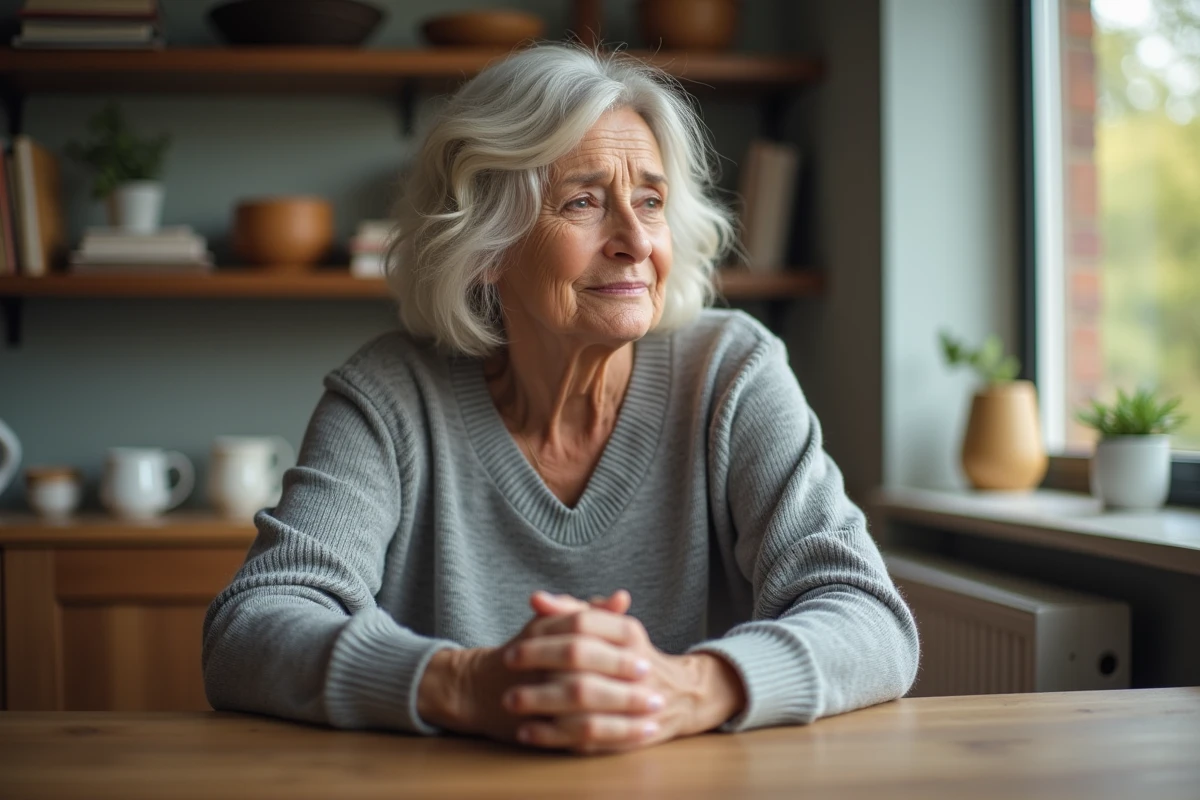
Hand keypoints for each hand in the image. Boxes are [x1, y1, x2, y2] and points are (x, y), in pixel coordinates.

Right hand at [415, 591, 651, 743]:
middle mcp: (535, 666)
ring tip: (653, 716)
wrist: (477, 689)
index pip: (583, 633)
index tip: (647, 656)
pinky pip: (574, 738)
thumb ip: (588, 611)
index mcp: (541, 634)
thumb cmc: (526, 652)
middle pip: (583, 673)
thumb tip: (623, 598)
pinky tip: (636, 735)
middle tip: (656, 691)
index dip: (617, 648)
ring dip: (621, 715)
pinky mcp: (536, 729)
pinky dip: (608, 738)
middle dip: (623, 684)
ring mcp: (533, 699)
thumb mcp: (552, 624)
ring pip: (580, 709)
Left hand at [504, 591, 746, 754]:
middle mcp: (635, 662)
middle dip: (539, 664)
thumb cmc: (628, 656)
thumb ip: (571, 611)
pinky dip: (555, 736)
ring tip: (512, 702)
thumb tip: (536, 598)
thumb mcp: (608, 628)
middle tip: (506, 668)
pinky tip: (529, 732)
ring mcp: (635, 699)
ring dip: (542, 702)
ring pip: (583, 700)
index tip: (514, 645)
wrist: (678, 695)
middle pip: (580, 659)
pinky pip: (588, 736)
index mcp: (628, 632)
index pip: (583, 625)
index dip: (546, 634)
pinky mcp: (629, 732)